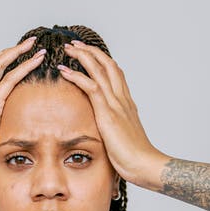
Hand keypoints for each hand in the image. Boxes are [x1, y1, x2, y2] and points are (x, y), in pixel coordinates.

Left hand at [58, 41, 164, 185]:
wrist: (145, 165)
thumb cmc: (136, 158)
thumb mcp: (124, 139)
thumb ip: (116, 130)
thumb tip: (108, 134)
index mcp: (127, 104)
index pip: (115, 73)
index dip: (102, 61)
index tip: (88, 54)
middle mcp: (123, 99)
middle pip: (108, 65)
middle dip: (91, 51)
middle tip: (75, 45)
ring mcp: (116, 104)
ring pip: (99, 70)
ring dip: (82, 56)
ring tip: (68, 49)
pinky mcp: (108, 113)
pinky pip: (91, 87)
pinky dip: (77, 76)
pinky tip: (64, 70)